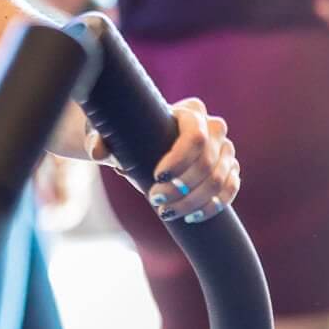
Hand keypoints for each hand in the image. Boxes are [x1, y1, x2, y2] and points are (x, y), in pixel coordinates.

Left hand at [86, 97, 238, 223]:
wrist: (141, 143)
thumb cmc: (126, 134)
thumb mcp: (109, 133)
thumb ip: (100, 139)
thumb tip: (97, 153)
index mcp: (190, 111)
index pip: (195, 136)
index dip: (180, 160)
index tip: (157, 177)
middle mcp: (214, 127)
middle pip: (207, 162)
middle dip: (181, 187)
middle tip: (154, 201)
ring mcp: (225, 148)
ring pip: (219, 180)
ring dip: (192, 201)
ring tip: (166, 212)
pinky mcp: (230, 168)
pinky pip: (230, 189)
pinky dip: (213, 206)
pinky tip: (192, 217)